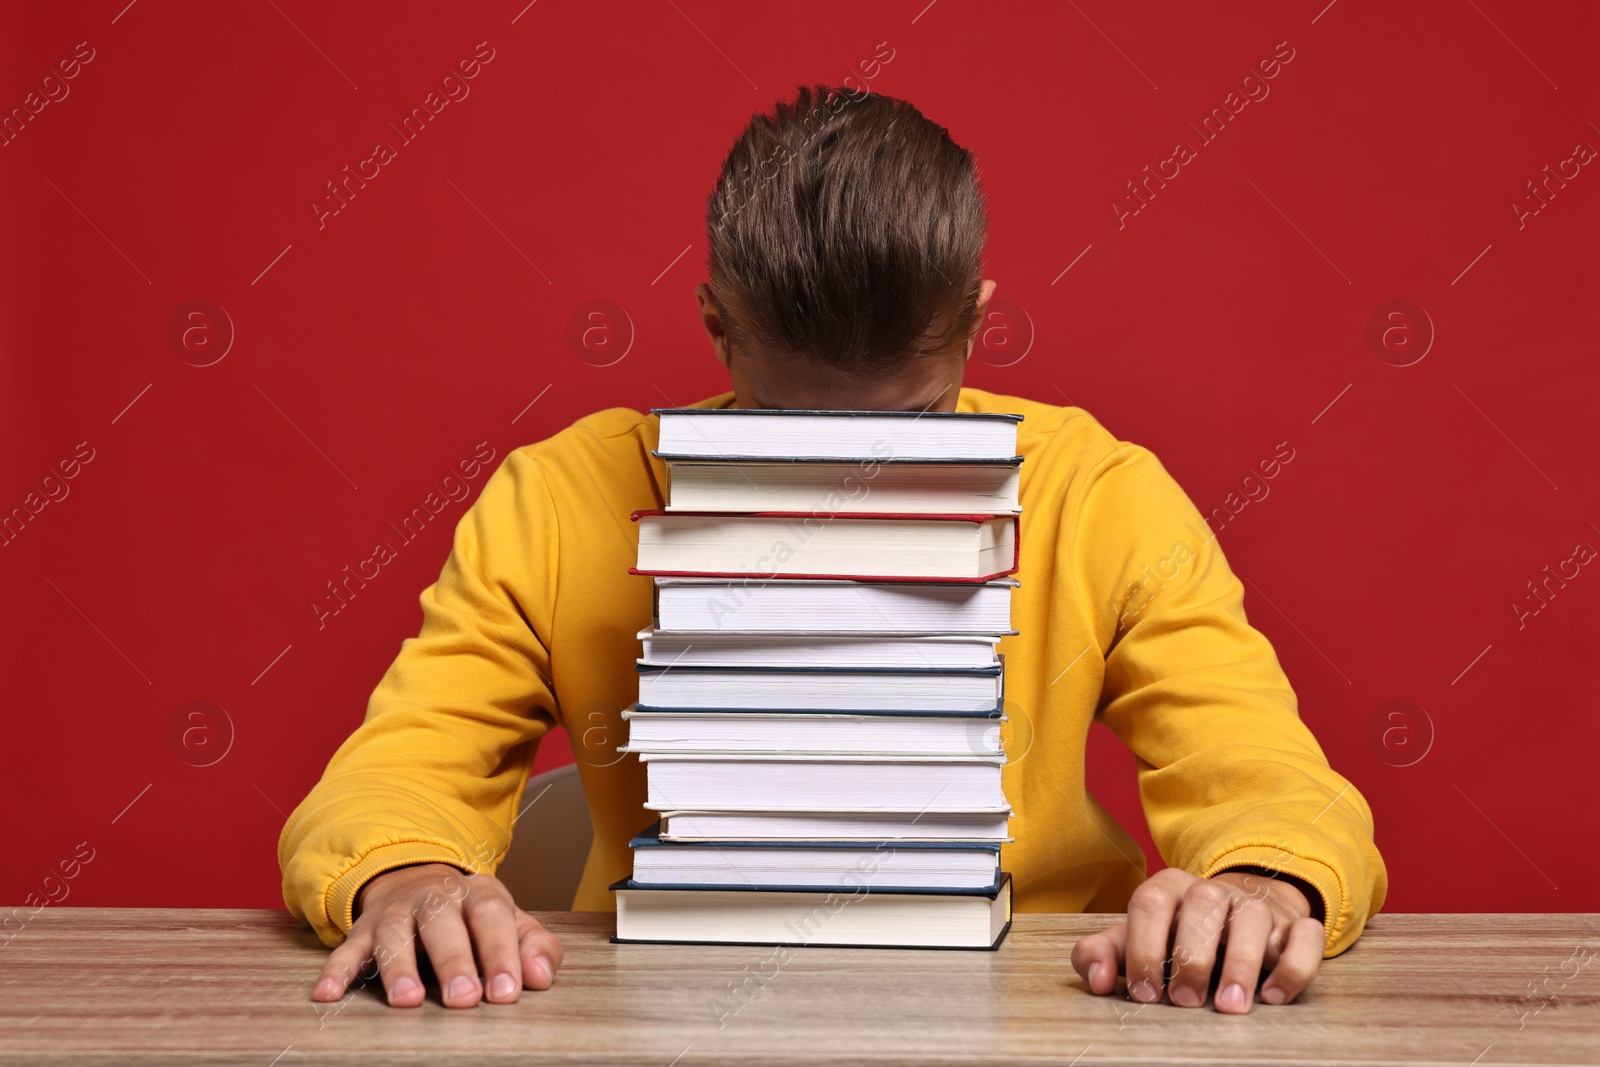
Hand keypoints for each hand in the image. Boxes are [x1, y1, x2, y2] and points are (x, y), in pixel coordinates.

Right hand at [309, 862, 564, 1008]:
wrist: (419, 882)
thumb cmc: (472, 917)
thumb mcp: (509, 923)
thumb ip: (534, 946)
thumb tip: (541, 977)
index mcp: (478, 894)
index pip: (491, 917)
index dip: (500, 953)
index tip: (506, 992)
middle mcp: (435, 898)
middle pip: (442, 923)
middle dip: (454, 961)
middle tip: (463, 999)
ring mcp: (396, 913)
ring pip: (394, 935)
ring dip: (399, 968)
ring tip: (406, 1001)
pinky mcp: (363, 932)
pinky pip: (346, 950)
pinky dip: (336, 971)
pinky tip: (328, 994)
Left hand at [1070, 866, 1325, 1013]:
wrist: (1231, 915)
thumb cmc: (1174, 936)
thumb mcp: (1134, 941)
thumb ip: (1102, 955)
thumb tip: (1096, 980)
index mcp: (1169, 888)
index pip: (1151, 902)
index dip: (1144, 947)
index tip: (1146, 993)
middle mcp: (1212, 891)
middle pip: (1203, 905)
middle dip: (1192, 956)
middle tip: (1185, 1001)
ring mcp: (1256, 906)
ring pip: (1253, 917)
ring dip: (1242, 963)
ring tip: (1230, 1006)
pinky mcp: (1293, 926)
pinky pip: (1305, 935)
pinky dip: (1294, 965)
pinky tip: (1274, 996)